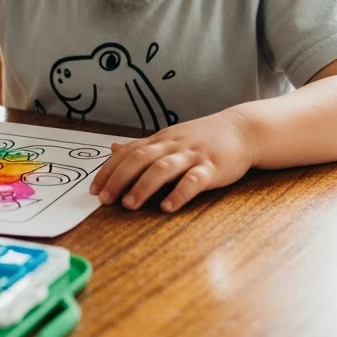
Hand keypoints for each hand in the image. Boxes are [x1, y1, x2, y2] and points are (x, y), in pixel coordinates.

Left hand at [89, 110, 255, 212]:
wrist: (242, 129)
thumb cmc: (202, 138)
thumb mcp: (168, 138)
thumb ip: (141, 146)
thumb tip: (112, 148)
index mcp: (160, 140)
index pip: (128, 153)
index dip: (109, 170)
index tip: (95, 189)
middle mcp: (172, 145)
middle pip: (140, 159)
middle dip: (119, 179)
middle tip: (105, 199)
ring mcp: (192, 155)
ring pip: (163, 168)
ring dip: (143, 186)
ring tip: (129, 205)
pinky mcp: (212, 167)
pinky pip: (194, 180)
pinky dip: (179, 193)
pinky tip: (168, 207)